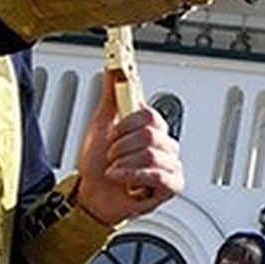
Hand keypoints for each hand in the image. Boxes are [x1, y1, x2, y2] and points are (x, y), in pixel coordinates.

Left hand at [75, 79, 183, 224]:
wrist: (92, 196)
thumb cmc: (98, 165)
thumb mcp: (101, 123)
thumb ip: (111, 93)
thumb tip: (115, 67)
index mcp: (152, 129)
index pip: (150, 116)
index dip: (126, 125)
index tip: (113, 134)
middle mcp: (164, 146)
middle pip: (150, 135)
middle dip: (121, 147)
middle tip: (113, 156)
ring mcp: (170, 166)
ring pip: (150, 155)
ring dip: (123, 164)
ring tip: (116, 169)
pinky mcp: (172, 186)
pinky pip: (156, 176)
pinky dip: (131, 177)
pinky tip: (121, 179)